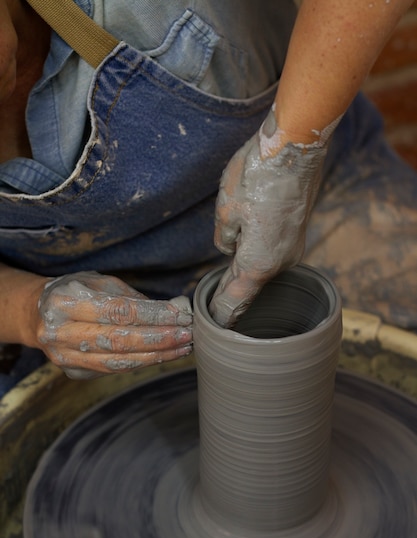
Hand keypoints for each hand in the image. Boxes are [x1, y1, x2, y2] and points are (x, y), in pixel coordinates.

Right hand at [37, 271, 192, 378]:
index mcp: (65, 301)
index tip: (181, 315)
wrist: (36, 316)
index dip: (154, 315)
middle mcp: (60, 331)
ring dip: (156, 356)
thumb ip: (136, 297)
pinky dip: (142, 362)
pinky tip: (162, 355)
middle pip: (119, 340)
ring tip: (182, 348)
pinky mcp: (73, 372)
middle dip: (159, 339)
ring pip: (118, 362)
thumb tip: (177, 308)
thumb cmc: (75, 293)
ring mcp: (64, 357)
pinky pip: (114, 370)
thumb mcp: (100, 283)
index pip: (118, 311)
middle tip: (187, 335)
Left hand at [209, 108, 331, 326]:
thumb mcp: (226, 211)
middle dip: (230, 299)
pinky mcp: (296, 235)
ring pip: (261, 272)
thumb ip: (224, 240)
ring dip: (243, 277)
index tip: (208, 328)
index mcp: (257, 265)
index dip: (218, 316)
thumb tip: (229, 248)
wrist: (296, 147)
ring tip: (223, 288)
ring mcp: (292, 250)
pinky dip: (257, 260)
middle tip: (212, 313)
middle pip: (248, 290)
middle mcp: (279, 264)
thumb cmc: (257, 177)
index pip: (233, 303)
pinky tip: (245, 255)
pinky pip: (272, 255)